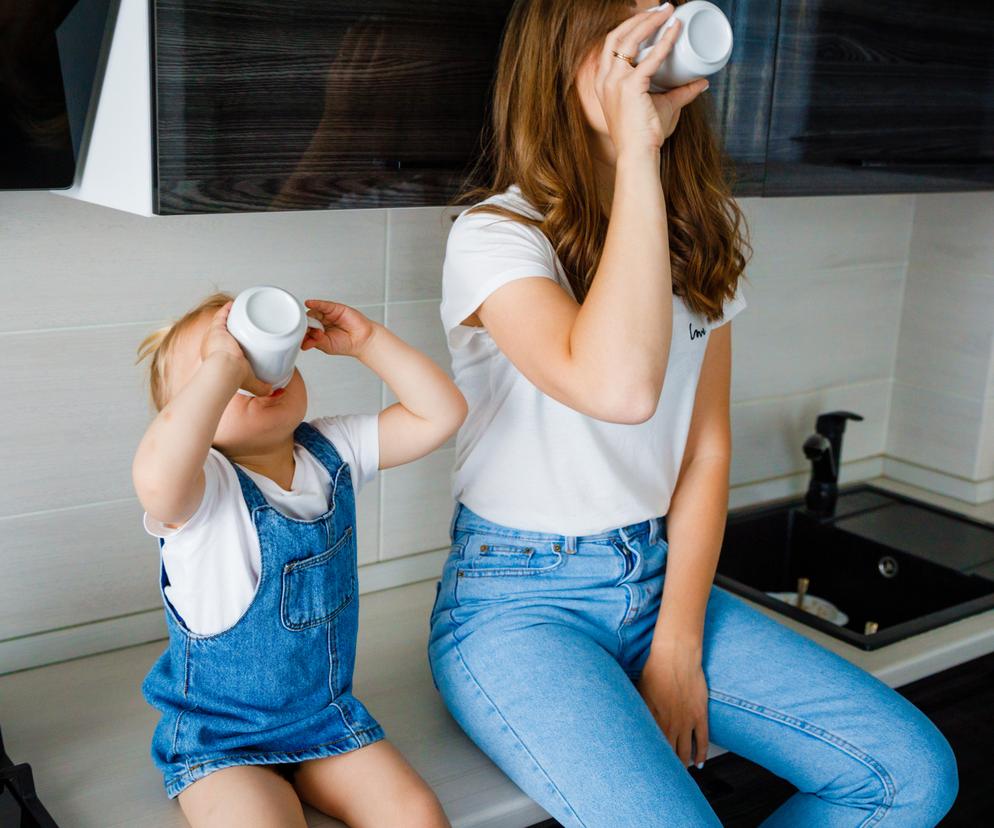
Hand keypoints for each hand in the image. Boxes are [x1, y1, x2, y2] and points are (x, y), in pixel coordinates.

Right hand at [201, 301, 272, 396]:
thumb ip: (263, 388)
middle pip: (223, 334)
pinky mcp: (216, 329)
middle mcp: (212, 346)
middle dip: (232, 328)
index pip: (224, 348)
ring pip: (221, 323)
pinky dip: (226, 309)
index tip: (243, 339)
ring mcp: (213, 336)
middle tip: (245, 323)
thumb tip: (277, 391)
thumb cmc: (233, 377)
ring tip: (240, 311)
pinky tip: (234, 304)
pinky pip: (221, 315)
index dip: (232, 343)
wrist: (224, 370)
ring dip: (229, 316)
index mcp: (217, 358)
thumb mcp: (251, 384)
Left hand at [302, 300, 376, 357]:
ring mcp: (327, 315)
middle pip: (308, 320)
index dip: (302, 332)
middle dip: (306, 326)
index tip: (300, 337)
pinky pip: (322, 305)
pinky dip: (315, 303)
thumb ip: (315, 341)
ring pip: (314, 312)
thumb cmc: (347, 344)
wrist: (363, 340)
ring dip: (311, 317)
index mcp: (317, 333)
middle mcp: (321, 323)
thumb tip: (304, 341)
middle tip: (309, 332)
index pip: (305, 330)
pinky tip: (309, 303)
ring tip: (315, 326)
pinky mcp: (334, 308)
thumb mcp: (327, 346)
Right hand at [596, 7, 709, 154]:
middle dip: (639, 18)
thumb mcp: (662, 107)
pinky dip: (664, 42)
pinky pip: (649, 58)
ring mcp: (615, 82)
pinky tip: (675, 31)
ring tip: (668, 11)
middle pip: (617, 36)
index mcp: (604, 82)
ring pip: (629, 40)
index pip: (612, 45)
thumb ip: (681, 93)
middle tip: (662, 8)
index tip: (647, 16)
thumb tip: (702, 83)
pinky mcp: (630, 87)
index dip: (628, 26)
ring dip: (649, 21)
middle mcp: (605, 79)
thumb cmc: (644, 134)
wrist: (638, 154)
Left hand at [636, 636, 709, 767]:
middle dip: (667, 768)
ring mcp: (686, 721)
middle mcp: (670, 724)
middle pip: (669, 754)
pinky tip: (699, 763)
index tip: (647, 770)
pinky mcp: (700, 715)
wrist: (675, 656)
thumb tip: (631, 722)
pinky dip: (701, 754)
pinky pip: (702, 740)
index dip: (650, 761)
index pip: (652, 748)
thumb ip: (638, 710)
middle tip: (664, 777)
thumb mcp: (639, 691)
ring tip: (681, 773)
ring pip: (686, 751)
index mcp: (652, 719)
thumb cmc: (655, 670)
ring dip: (683, 764)